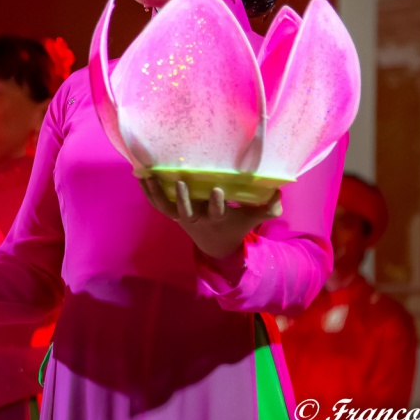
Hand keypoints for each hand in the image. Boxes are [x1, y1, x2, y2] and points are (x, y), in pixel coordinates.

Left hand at [140, 178, 281, 258]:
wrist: (215, 243)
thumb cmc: (234, 224)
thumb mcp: (252, 218)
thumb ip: (267, 208)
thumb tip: (279, 194)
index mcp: (216, 219)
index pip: (216, 212)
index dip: (215, 203)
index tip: (217, 189)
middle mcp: (196, 219)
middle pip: (186, 211)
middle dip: (184, 199)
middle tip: (181, 182)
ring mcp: (182, 216)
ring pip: (167, 208)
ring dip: (158, 193)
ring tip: (149, 176)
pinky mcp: (172, 213)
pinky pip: (157, 203)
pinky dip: (149, 192)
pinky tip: (140, 177)